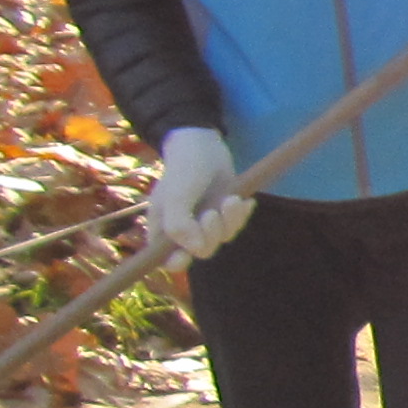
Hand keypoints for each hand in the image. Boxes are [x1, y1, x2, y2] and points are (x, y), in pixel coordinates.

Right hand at [149, 127, 256, 261]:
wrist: (204, 145)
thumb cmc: (184, 169)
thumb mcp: (177, 195)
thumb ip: (179, 224)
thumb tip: (195, 250)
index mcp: (163, 228)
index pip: (167, 259)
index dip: (177, 262)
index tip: (187, 255)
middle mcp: (184, 230)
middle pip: (202, 251)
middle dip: (211, 234)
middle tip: (212, 213)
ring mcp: (204, 223)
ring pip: (222, 238)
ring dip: (230, 221)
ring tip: (231, 199)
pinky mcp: (223, 214)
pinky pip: (235, 225)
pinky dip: (241, 214)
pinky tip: (244, 200)